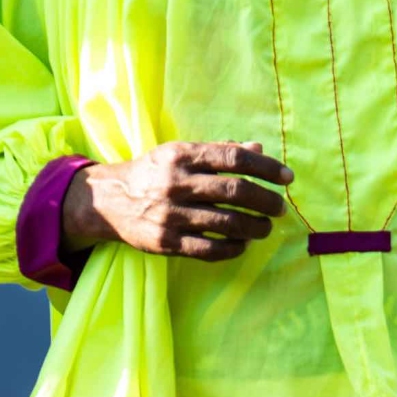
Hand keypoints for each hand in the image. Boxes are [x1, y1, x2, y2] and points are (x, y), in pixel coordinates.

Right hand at [63, 143, 290, 262]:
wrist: (108, 200)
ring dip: (255, 227)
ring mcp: (169, 215)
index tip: (287, 178)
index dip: (266, 167)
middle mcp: (176, 183)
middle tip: (280, 208)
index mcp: (182, 155)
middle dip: (266, 201)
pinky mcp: (164, 242)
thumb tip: (259, 148)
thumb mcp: (180, 153)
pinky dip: (232, 248)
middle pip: (234, 191)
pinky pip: (208, 249)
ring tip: (265, 228)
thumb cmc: (153, 173)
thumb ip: (219, 151)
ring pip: (226, 223)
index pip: (234, 158)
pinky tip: (242, 244)